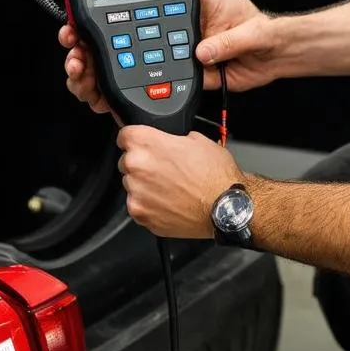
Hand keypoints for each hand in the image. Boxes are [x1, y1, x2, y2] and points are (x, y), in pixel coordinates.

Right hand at [58, 0, 280, 115]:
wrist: (271, 57)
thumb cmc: (260, 30)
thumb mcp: (249, 30)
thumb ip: (227, 41)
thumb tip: (202, 51)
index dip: (107, 6)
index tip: (84, 17)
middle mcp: (169, 20)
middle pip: (120, 26)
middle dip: (88, 39)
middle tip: (74, 50)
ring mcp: (167, 46)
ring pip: (123, 53)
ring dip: (96, 63)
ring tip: (80, 72)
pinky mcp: (172, 69)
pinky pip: (141, 76)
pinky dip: (119, 85)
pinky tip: (101, 93)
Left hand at [117, 125, 242, 237]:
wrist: (225, 206)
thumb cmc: (215, 175)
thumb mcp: (197, 139)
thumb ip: (171, 139)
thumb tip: (167, 142)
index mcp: (148, 144)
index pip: (124, 135)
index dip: (134, 138)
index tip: (138, 143)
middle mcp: (137, 167)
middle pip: (126, 161)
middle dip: (142, 163)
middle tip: (164, 169)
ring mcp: (137, 194)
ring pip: (132, 185)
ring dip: (145, 185)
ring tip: (170, 187)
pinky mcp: (141, 215)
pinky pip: (138, 205)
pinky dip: (149, 204)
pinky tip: (169, 202)